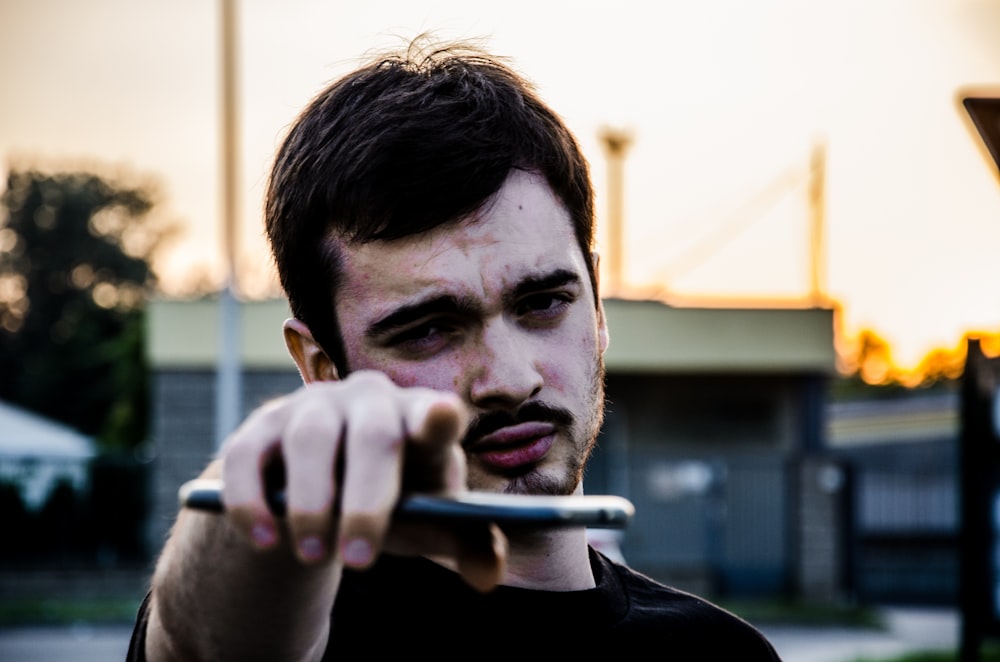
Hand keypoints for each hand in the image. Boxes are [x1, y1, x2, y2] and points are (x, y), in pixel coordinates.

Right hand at [218, 370, 505, 590]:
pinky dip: (253, 503)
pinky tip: (265, 542)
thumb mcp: (428, 522)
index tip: (445, 417)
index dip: (439, 415)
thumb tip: (489, 575)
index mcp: (419, 419)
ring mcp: (313, 405)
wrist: (322, 493)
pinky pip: (250, 457)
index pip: (435, 414)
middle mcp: (369, 399)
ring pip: (311, 439)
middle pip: (373, 435)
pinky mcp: (262, 425)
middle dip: (367, 501)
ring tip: (316, 557)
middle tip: (360, 560)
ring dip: (311, 504)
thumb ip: (465, 543)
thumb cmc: (392, 500)